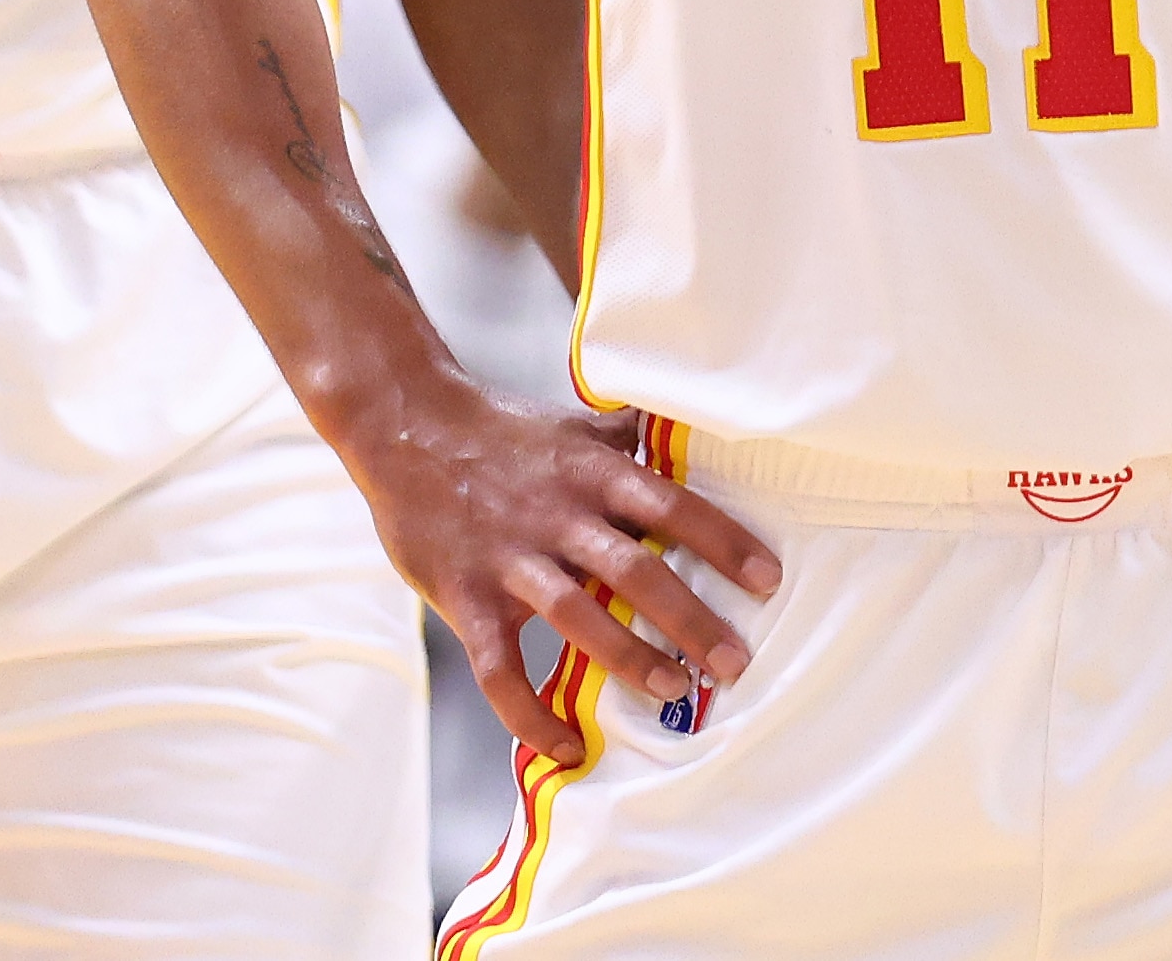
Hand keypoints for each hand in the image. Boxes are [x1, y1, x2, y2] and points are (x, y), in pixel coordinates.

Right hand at [341, 374, 779, 759]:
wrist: (404, 424)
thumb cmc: (502, 431)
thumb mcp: (574, 424)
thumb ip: (632, 439)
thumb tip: (700, 438)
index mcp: (590, 471)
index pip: (669, 504)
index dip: (722, 541)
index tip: (767, 580)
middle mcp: (556, 514)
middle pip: (634, 568)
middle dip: (690, 619)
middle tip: (735, 662)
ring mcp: (509, 557)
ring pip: (576, 615)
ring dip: (628, 658)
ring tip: (674, 689)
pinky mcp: (464, 597)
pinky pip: (499, 668)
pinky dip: (530, 713)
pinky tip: (565, 746)